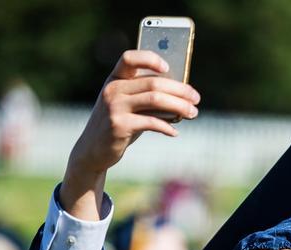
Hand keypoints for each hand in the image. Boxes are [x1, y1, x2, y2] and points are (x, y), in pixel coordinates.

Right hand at [61, 50, 200, 219]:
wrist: (93, 149)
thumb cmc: (120, 123)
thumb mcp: (129, 106)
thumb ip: (148, 97)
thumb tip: (184, 95)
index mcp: (115, 79)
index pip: (129, 58)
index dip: (149, 58)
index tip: (168, 67)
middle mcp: (113, 89)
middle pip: (153, 83)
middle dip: (180, 90)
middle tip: (196, 98)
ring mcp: (114, 107)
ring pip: (155, 99)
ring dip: (179, 106)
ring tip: (193, 113)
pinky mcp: (119, 125)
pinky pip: (151, 122)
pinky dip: (167, 127)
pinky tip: (175, 132)